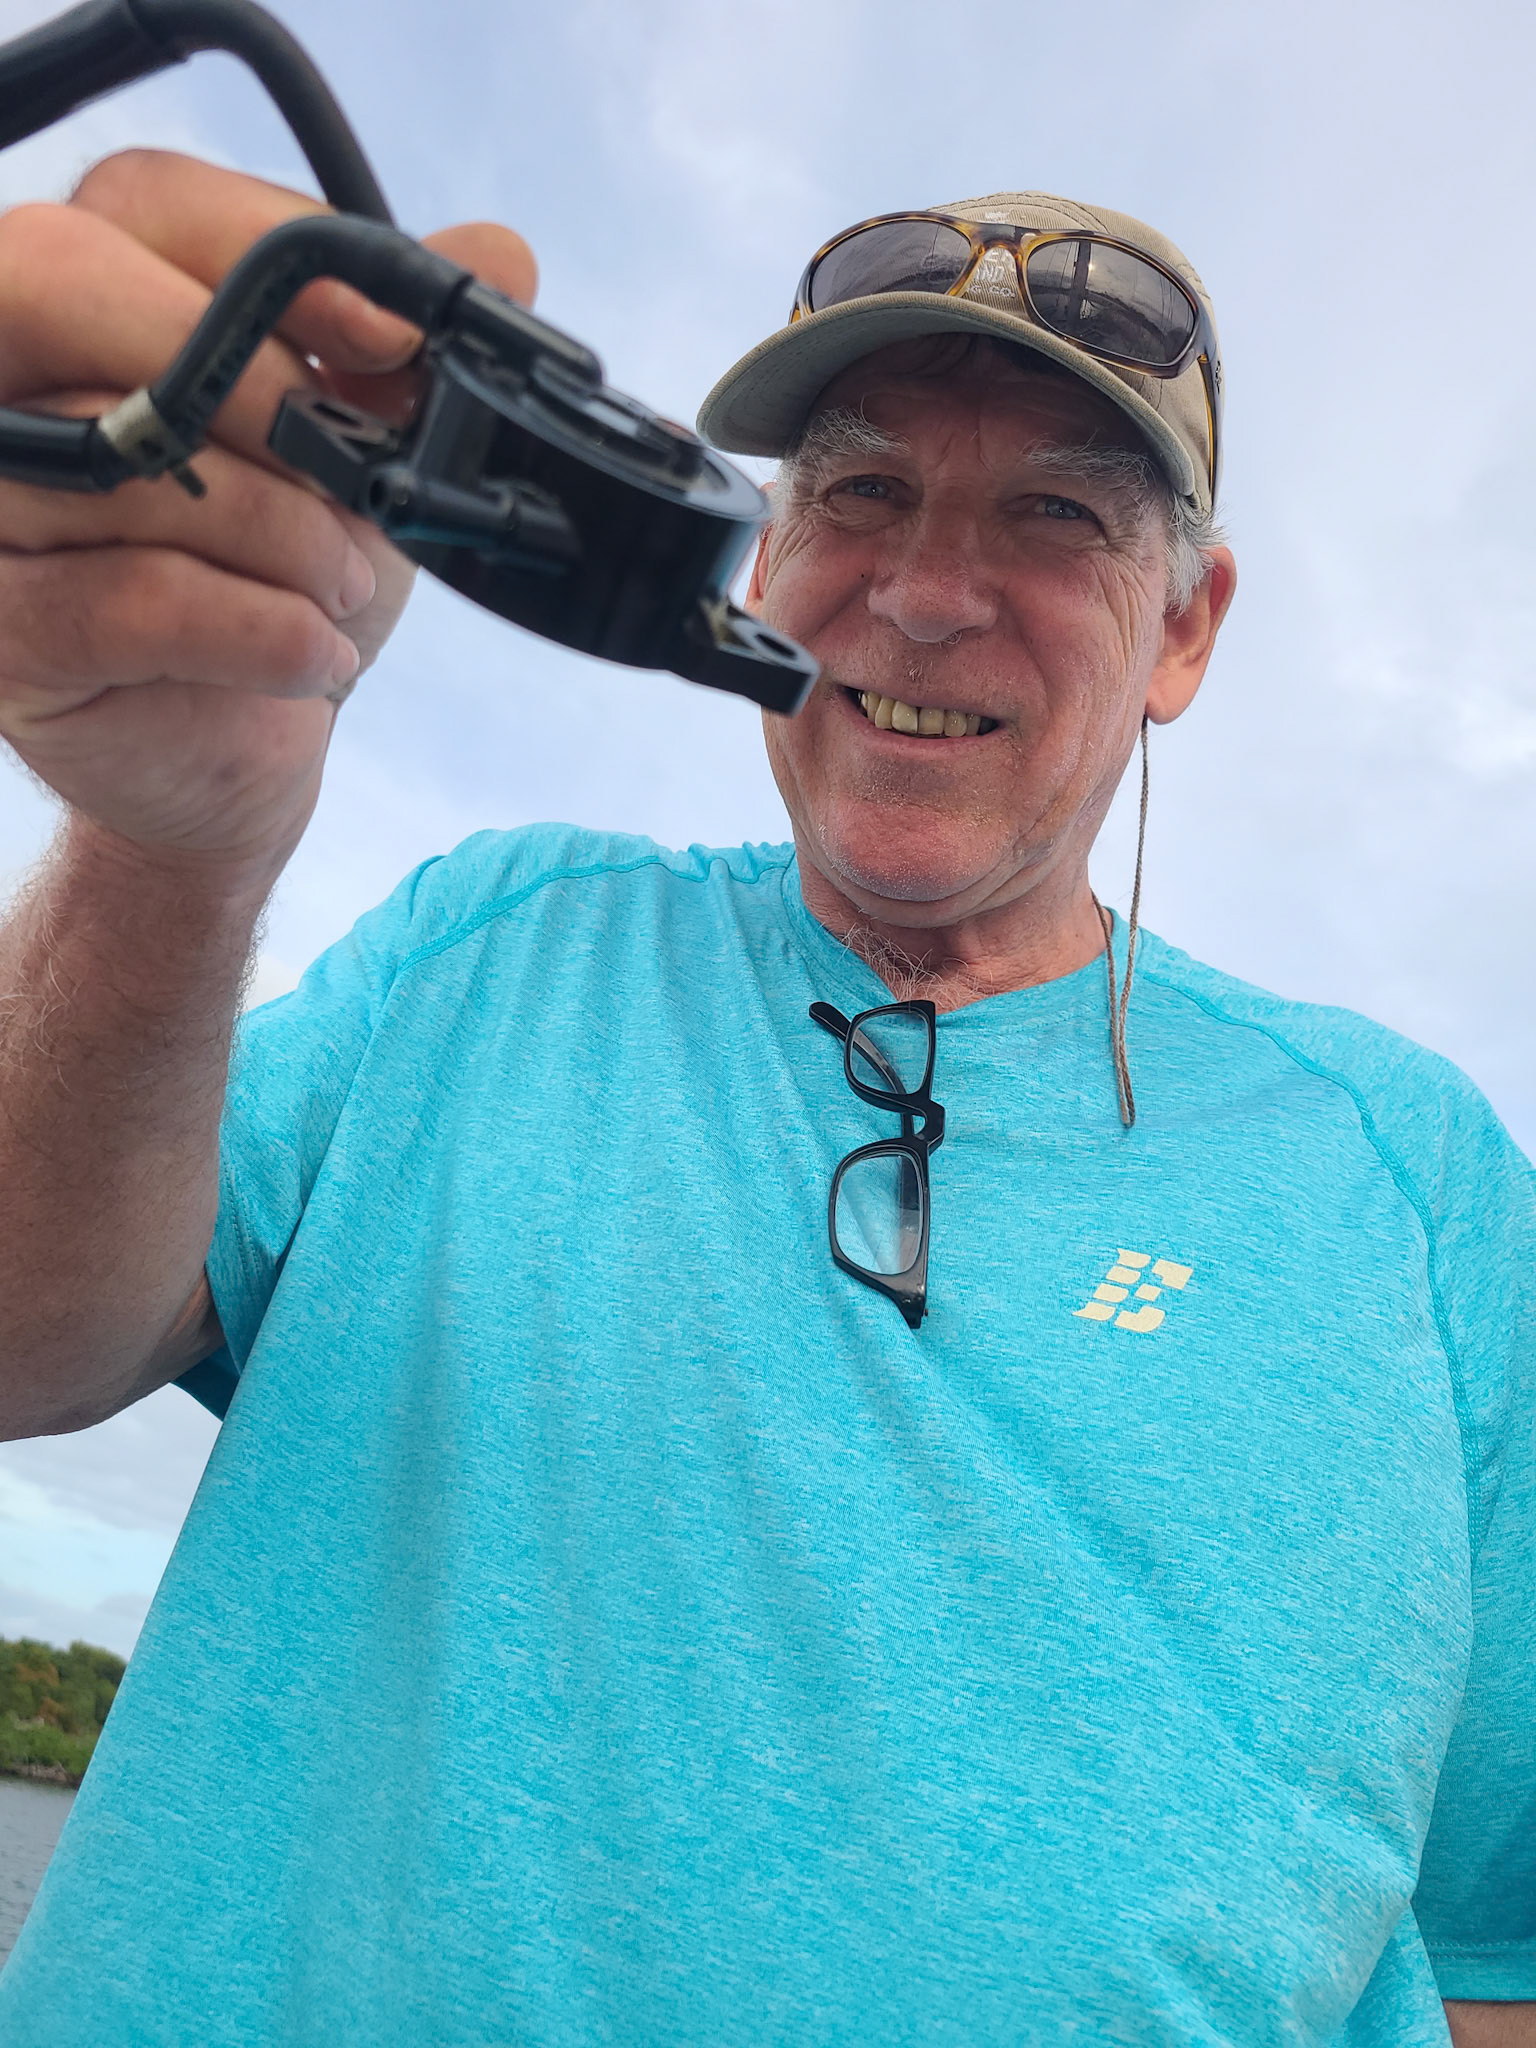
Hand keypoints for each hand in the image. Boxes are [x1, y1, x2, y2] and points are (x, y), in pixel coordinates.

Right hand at [0, 149, 536, 874]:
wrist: (235, 745)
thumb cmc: (277, 577)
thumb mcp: (360, 452)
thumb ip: (407, 348)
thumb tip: (500, 257)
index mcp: (84, 299)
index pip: (147, 199)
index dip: (274, 248)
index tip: (394, 337)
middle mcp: (2, 379)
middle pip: (67, 282)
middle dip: (250, 379)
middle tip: (353, 471)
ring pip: (125, 459)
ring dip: (284, 534)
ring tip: (345, 585)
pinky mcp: (8, 628)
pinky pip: (141, 602)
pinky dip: (262, 632)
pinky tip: (313, 656)